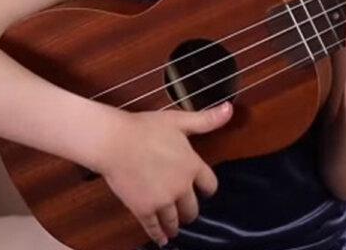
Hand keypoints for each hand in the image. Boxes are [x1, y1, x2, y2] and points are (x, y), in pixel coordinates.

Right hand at [91, 102, 233, 246]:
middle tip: (186, 211)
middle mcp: (181, 186)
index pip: (210, 185)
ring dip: (175, 225)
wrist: (115, 141)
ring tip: (174, 228)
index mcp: (192, 165)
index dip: (207, 189)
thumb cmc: (145, 128)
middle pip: (193, 208)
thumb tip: (230, 109)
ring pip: (175, 221)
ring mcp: (162, 200)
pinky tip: (161, 239)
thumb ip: (206, 120)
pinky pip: (154, 227)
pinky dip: (159, 235)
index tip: (204, 191)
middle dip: (190, 210)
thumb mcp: (179, 121)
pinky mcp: (143, 209)